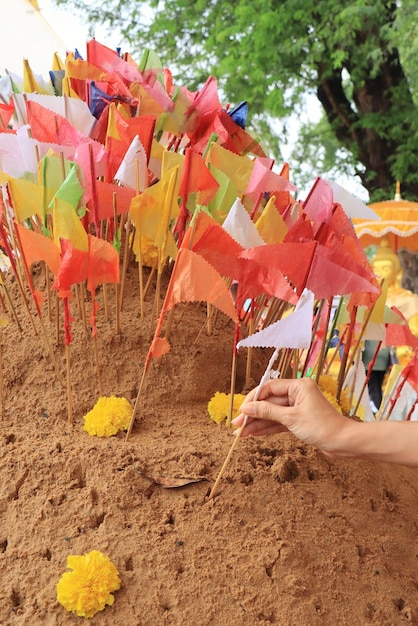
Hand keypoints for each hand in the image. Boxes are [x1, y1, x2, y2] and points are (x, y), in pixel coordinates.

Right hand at [232, 377, 349, 456]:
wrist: (343, 443)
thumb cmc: (321, 427)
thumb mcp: (291, 418)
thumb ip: (267, 411)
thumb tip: (247, 407)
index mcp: (298, 386)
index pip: (269, 388)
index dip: (253, 399)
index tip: (242, 411)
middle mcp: (297, 394)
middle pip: (269, 402)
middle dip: (253, 414)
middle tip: (237, 426)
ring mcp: (298, 408)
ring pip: (272, 414)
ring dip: (257, 423)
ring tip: (241, 434)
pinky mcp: (299, 420)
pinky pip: (279, 422)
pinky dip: (267, 428)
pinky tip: (253, 434)